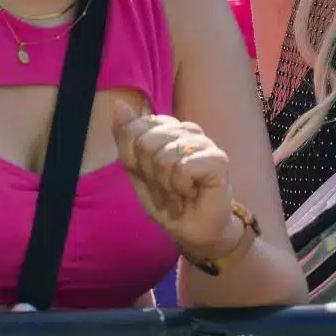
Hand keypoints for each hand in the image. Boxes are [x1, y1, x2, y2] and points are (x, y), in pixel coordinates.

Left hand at [110, 100, 240, 258]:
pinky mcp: (218, 159)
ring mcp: (204, 142)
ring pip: (164, 157)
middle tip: (165, 189)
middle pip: (145, 143)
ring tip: (178, 194)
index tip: (148, 178)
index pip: (132, 129)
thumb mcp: (137, 172)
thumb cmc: (168, 201)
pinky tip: (191, 194)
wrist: (194, 231)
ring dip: (165, 187)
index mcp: (167, 128)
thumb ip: (127, 138)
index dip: (133, 161)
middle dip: (149, 176)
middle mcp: (186, 129)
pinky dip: (180, 189)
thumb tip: (118, 104)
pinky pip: (183, 168)